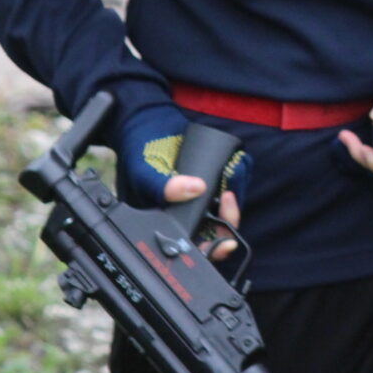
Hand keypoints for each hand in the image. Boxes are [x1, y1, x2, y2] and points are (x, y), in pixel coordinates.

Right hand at [114, 102, 251, 254]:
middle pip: (211, 236)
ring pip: (221, 216)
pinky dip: (232, 190)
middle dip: (225, 230)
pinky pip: (226, 192)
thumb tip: (195, 189)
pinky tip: (228, 182)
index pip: (190, 247)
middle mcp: (183, 213)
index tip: (224, 243)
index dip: (210, 251)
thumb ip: (165, 186)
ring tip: (226, 195)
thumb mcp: (146, 172)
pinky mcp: (210, 180)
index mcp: (165, 220)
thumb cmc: (140, 152)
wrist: (149, 121)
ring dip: (229, 210)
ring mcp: (198, 197)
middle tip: (228, 210)